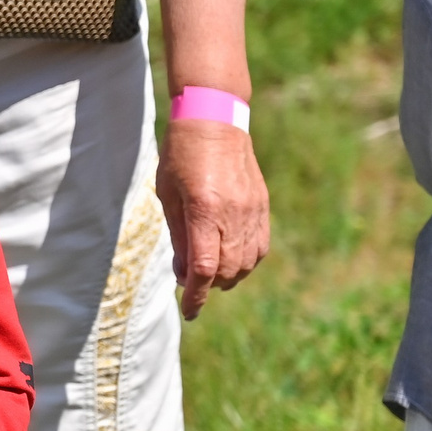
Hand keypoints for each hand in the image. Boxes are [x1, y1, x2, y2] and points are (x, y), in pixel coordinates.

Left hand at [158, 119, 270, 320]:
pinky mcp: (262, 206)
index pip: (204, 269)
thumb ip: (178, 236)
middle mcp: (233, 214)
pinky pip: (260, 247)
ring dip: (227, 276)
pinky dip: (246, 261)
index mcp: (204, 211)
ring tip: (209, 266)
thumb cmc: (181, 156)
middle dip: (208, 285)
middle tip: (189, 277)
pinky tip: (230, 256)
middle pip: (227, 271)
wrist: (214, 120)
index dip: (196, 295)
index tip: (190, 310)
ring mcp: (252, 211)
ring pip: (246, 263)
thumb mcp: (168, 195)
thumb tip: (185, 272)